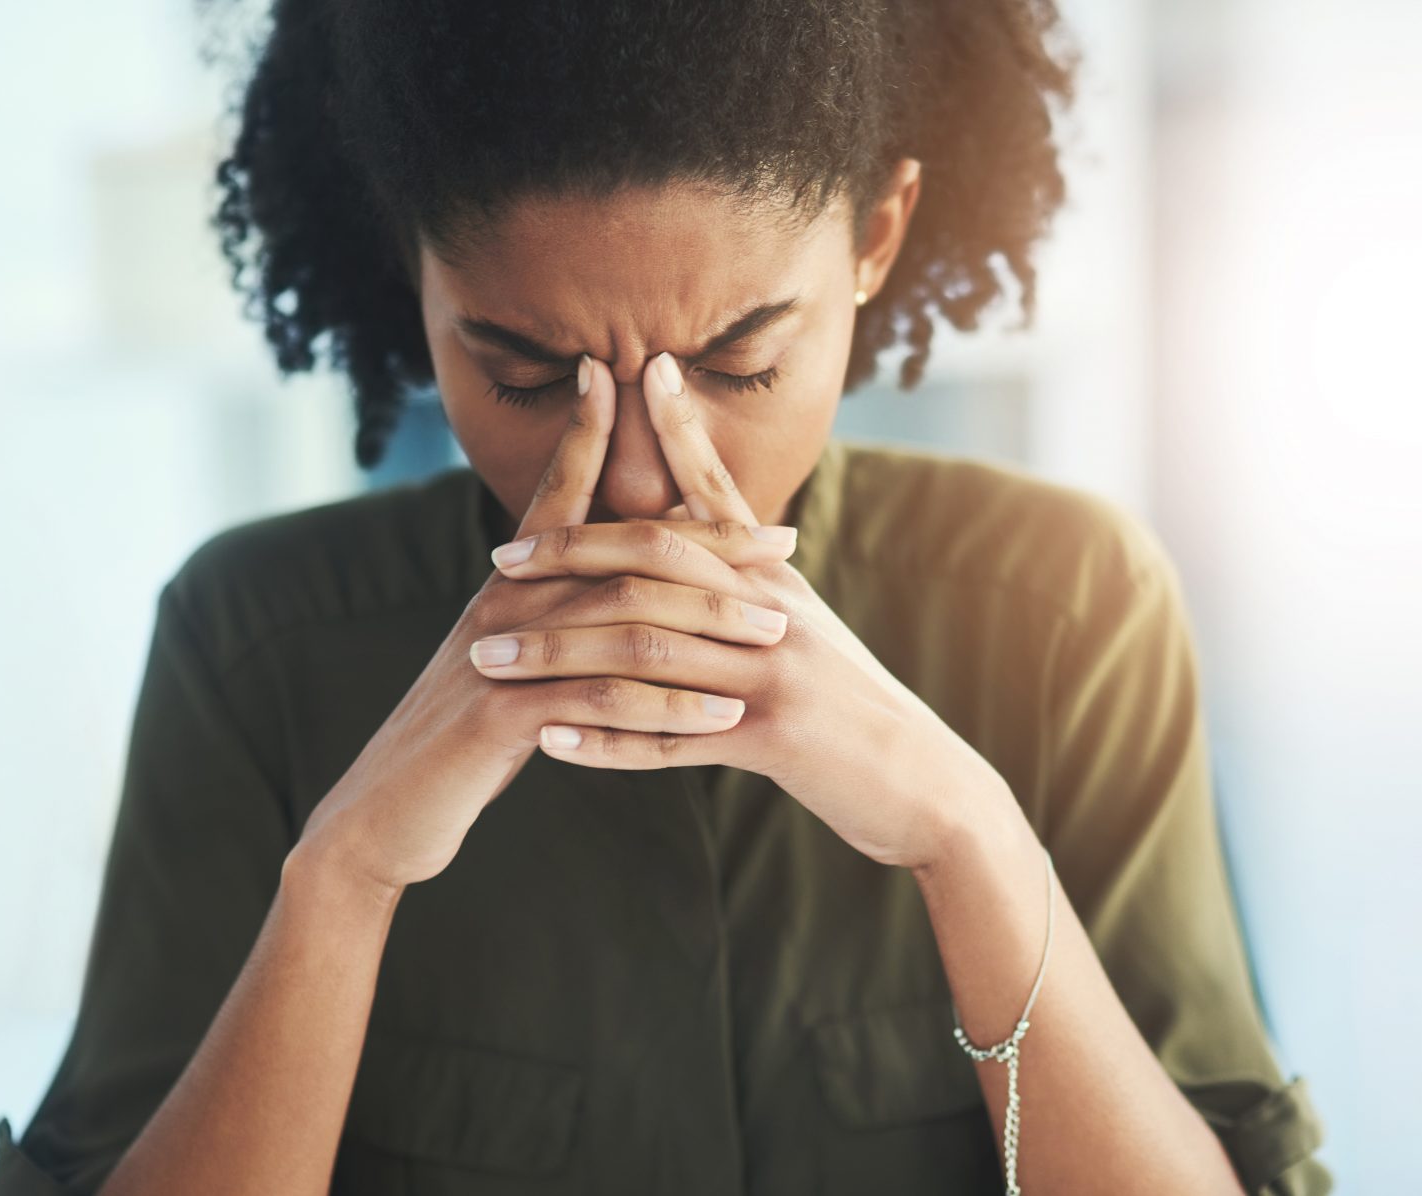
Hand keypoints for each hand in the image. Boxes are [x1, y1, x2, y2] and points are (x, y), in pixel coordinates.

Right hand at [295, 355, 800, 892]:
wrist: (390, 808)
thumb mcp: (516, 657)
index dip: (590, 431)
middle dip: (711, 545)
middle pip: (623, 550)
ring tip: (777, 634)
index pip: (561, 489)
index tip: (632, 376)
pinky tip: (725, 719)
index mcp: (512, 582)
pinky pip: (603, 701)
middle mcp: (506, 602)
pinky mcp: (501, 716)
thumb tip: (620, 570)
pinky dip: (669, 709)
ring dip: (709, 626)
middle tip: (785, 545)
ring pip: (625, 623)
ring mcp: (502, 656)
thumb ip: (560, 610)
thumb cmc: (469, 732)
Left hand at [473, 351, 1018, 870]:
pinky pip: (671, 737)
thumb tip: (705, 539)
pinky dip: (606, 742)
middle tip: (498, 561)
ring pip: (645, 650)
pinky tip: (549, 744)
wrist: (929, 785)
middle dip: (570, 556)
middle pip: (657, 563)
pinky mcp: (774, 739)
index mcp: (780, 581)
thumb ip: (756, 584)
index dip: (681, 433)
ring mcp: (776, 674)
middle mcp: (776, 613)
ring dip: (559, 655)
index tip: (639, 373)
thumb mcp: (814, 631)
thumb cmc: (860, 712)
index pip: (720, 495)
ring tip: (492, 660)